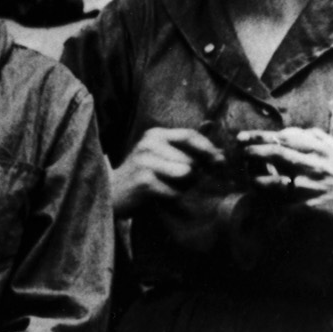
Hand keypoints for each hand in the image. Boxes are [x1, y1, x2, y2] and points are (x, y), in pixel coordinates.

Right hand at [110, 126, 228, 213]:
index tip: (221, 161)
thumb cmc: (142, 175)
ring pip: (186, 174)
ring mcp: (146, 161)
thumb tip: (221, 153)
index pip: (190, 135)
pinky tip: (160, 196)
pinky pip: (175, 191)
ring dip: (183, 186)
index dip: (208, 148)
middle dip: (194, 174)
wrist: (111, 193)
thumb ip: (187, 151)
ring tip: (168, 187)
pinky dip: (173, 197)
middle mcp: (149, 143)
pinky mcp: (145, 180)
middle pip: (191, 158)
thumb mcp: (161, 156)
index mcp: (155, 134)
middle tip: (180, 182)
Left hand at [232, 124, 332, 224]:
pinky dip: (270, 200)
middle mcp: (313, 165)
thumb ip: (318, 137)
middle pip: (275, 153)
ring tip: (250, 177)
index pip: (284, 137)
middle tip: (240, 151)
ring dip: (257, 178)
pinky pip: (282, 203)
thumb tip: (297, 131)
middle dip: (253, 151)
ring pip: (273, 180)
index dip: (260, 136)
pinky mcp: (309, 207)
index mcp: (320, 148)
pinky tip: (264, 198)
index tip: (244, 137)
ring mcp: (310, 187)